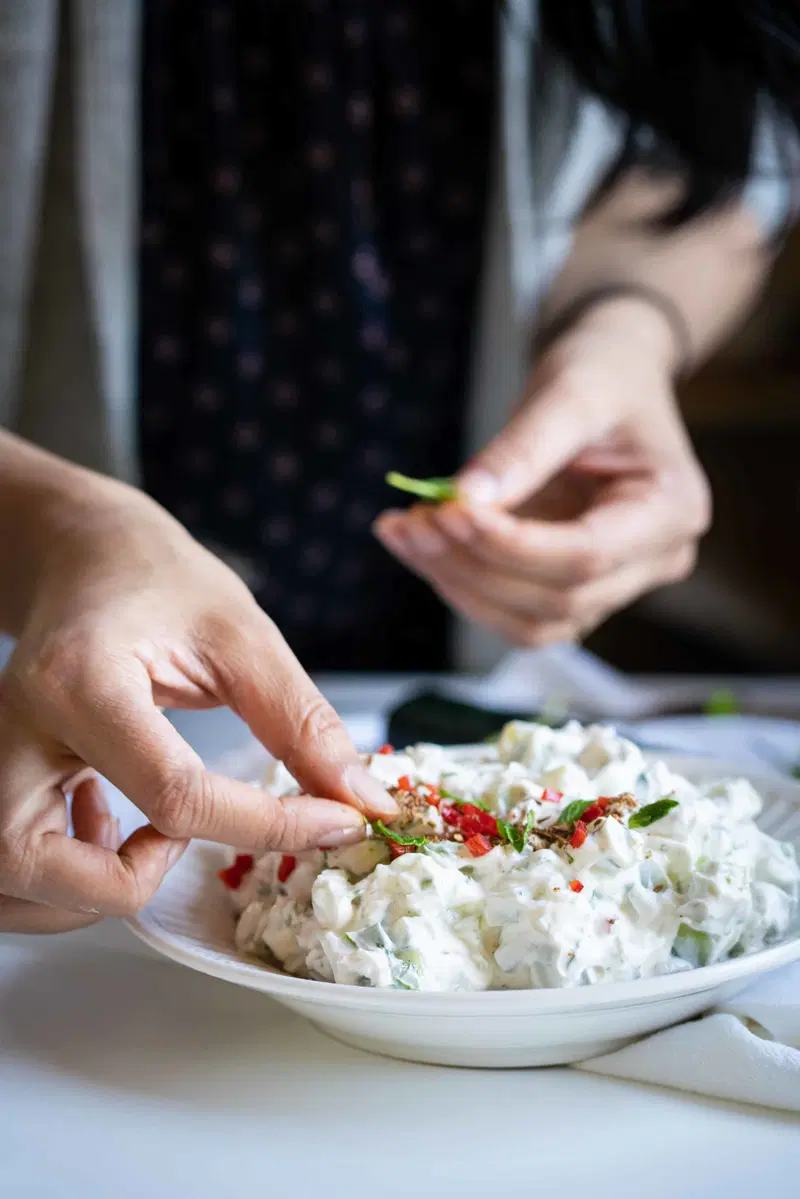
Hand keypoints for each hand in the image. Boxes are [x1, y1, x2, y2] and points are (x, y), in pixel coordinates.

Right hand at [0, 480, 394, 932]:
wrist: (83, 555)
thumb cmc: (156, 579)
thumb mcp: (241, 635)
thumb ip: (300, 722)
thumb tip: (361, 799)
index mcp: (80, 682)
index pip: (172, 796)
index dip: (268, 826)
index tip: (334, 823)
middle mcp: (12, 728)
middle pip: (40, 866)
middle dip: (128, 884)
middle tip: (180, 841)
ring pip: (17, 884)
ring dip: (90, 891)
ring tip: (147, 834)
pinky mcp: (1, 773)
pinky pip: (16, 867)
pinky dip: (65, 878)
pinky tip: (108, 824)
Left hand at [375, 297, 710, 645]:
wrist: (611, 378)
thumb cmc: (604, 375)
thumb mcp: (568, 393)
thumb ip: (520, 449)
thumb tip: (464, 499)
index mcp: (672, 510)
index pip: (587, 556)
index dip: (511, 545)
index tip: (449, 511)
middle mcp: (653, 561)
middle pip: (558, 599)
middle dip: (474, 565)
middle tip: (413, 520)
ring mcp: (615, 583)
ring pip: (532, 622)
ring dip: (460, 584)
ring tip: (407, 531)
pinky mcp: (573, 588)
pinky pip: (515, 610)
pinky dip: (462, 584)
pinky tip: (420, 545)